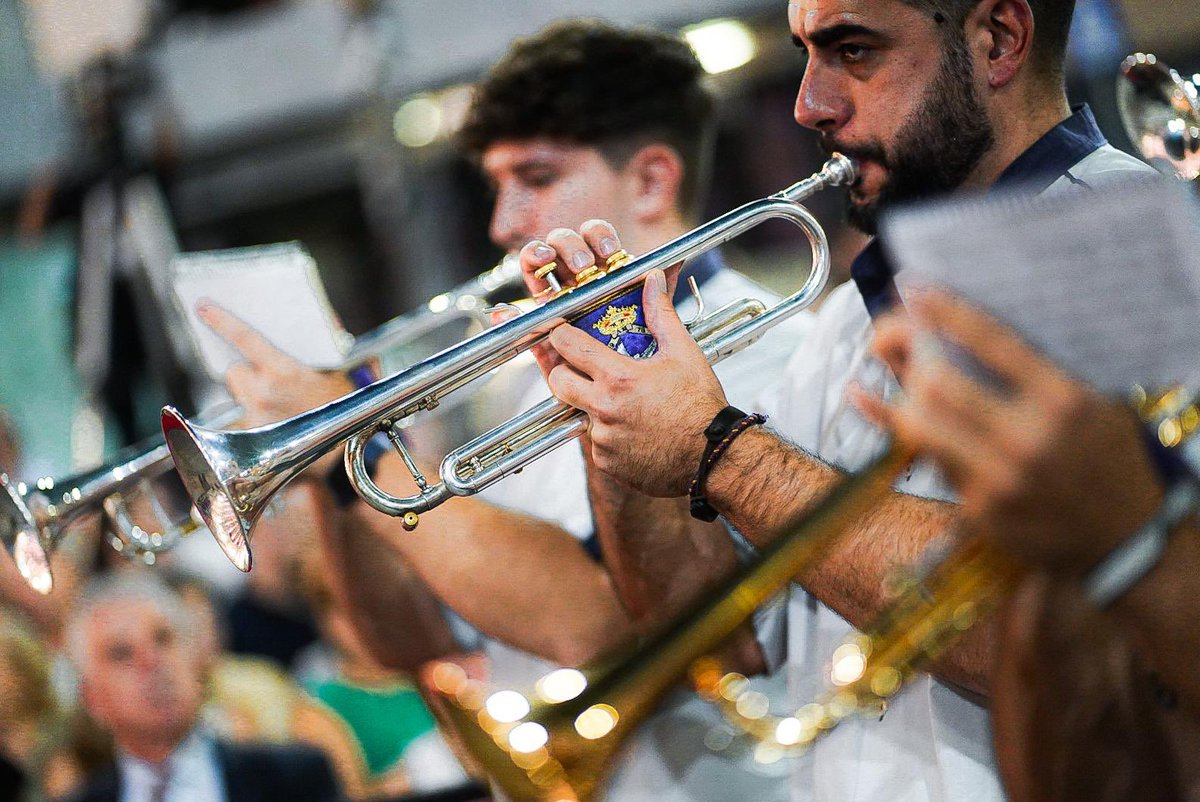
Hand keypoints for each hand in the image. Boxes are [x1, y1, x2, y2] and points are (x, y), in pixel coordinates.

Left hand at [198, 301, 355, 427]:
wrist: (340, 445)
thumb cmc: (338, 404)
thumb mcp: (338, 369)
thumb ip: (331, 339)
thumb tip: (327, 318)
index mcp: (284, 372)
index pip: (244, 339)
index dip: (222, 321)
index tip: (203, 307)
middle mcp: (264, 393)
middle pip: (235, 370)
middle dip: (245, 368)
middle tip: (265, 372)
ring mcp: (255, 415)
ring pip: (238, 392)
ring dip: (249, 389)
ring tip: (274, 395)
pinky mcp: (250, 434)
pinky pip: (243, 414)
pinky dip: (254, 411)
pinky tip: (272, 414)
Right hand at [516, 220, 680, 382]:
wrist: (649, 414)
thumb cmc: (661, 373)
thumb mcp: (668, 339)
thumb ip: (663, 305)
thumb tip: (668, 267)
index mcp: (610, 277)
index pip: (596, 240)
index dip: (597, 237)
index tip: (609, 253)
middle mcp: (582, 290)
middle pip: (564, 251)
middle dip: (569, 247)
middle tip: (586, 267)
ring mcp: (561, 314)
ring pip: (541, 278)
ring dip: (537, 259)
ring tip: (544, 260)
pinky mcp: (547, 344)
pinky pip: (526, 327)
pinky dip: (510, 316)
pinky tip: (505, 309)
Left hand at [532, 251, 726, 495]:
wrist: (713, 455)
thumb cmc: (701, 405)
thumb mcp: (683, 352)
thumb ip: (661, 314)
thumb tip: (653, 279)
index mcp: (619, 377)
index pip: (568, 346)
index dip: (560, 335)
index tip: (562, 333)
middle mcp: (604, 409)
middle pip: (558, 382)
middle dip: (563, 372)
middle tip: (581, 370)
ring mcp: (603, 439)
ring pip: (580, 415)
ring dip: (594, 408)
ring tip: (627, 406)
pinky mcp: (607, 463)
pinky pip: (598, 445)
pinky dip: (611, 438)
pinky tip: (635, 432)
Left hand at [855, 290, 1163, 572]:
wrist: (1127, 535)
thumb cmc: (1101, 454)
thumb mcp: (1088, 401)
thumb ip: (1029, 373)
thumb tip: (951, 332)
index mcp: (1063, 400)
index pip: (994, 343)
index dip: (946, 311)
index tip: (914, 289)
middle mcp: (1029, 440)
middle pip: (939, 385)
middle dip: (903, 352)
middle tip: (885, 335)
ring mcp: (1000, 480)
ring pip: (918, 426)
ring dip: (896, 390)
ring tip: (885, 365)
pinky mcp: (980, 511)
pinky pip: (926, 460)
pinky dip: (897, 427)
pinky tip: (868, 401)